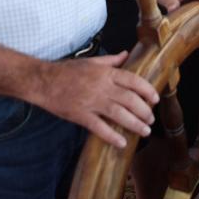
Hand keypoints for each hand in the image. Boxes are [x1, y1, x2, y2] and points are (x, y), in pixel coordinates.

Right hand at [40, 51, 158, 147]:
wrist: (44, 81)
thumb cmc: (67, 70)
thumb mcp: (91, 61)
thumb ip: (111, 60)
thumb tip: (126, 55)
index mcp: (106, 73)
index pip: (133, 81)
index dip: (147, 90)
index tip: (155, 99)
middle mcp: (102, 87)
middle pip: (129, 100)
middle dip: (144, 111)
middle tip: (150, 119)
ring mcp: (91, 102)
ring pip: (119, 114)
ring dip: (134, 124)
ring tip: (144, 131)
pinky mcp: (81, 115)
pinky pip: (99, 128)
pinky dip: (112, 136)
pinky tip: (122, 143)